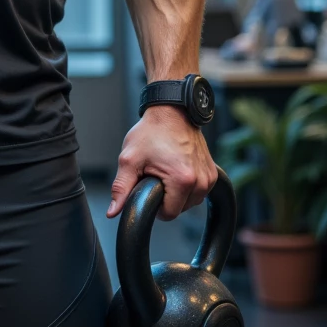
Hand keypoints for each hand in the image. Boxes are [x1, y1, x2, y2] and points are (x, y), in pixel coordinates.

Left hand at [107, 106, 217, 220]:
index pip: (169, 214)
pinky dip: (188, 186)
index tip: (150, 189)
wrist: (172, 112)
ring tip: (166, 172)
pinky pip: (199, 192)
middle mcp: (201, 181)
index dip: (156, 207)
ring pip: (191, 202)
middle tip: (156, 176)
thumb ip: (121, 188)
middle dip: (166, 198)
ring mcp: (209, 177)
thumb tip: (112, 212)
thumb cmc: (151, 132)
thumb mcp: (129, 159)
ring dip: (178, 194)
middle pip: (180, 209)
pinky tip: (177, 171)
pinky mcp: (214, 173)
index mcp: (182, 180)